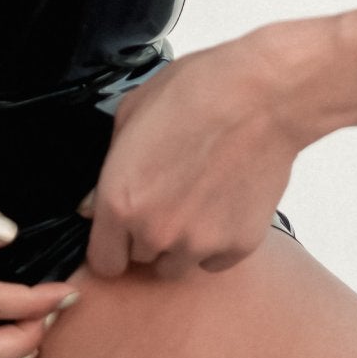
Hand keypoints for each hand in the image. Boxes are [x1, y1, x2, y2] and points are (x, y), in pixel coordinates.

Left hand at [77, 30, 320, 280]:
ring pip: (178, 265)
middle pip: (141, 260)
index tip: (122, 231)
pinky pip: (215, 260)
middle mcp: (156, 232)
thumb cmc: (195, 92)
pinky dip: (217, 241)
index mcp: (121, 202)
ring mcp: (199, 244)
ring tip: (197, 199)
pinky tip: (224, 202)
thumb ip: (107, 171)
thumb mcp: (130, 115)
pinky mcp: (238, 246)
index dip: (111, 245)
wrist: (262, 96)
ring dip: (181, 243)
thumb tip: (94, 207)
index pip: (103, 262)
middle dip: (148, 235)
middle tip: (168, 196)